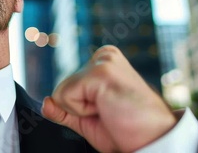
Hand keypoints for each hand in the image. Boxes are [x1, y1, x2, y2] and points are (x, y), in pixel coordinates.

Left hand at [41, 45, 176, 151]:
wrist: (152, 141)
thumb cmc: (126, 130)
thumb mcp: (87, 120)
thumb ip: (64, 110)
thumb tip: (45, 102)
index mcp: (102, 61)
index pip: (67, 85)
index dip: (79, 107)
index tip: (106, 110)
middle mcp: (103, 56)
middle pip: (62, 87)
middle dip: (79, 107)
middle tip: (109, 112)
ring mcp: (102, 61)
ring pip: (61, 92)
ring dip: (81, 110)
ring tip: (109, 110)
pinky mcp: (100, 72)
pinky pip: (65, 96)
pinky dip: (81, 110)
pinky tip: (106, 108)